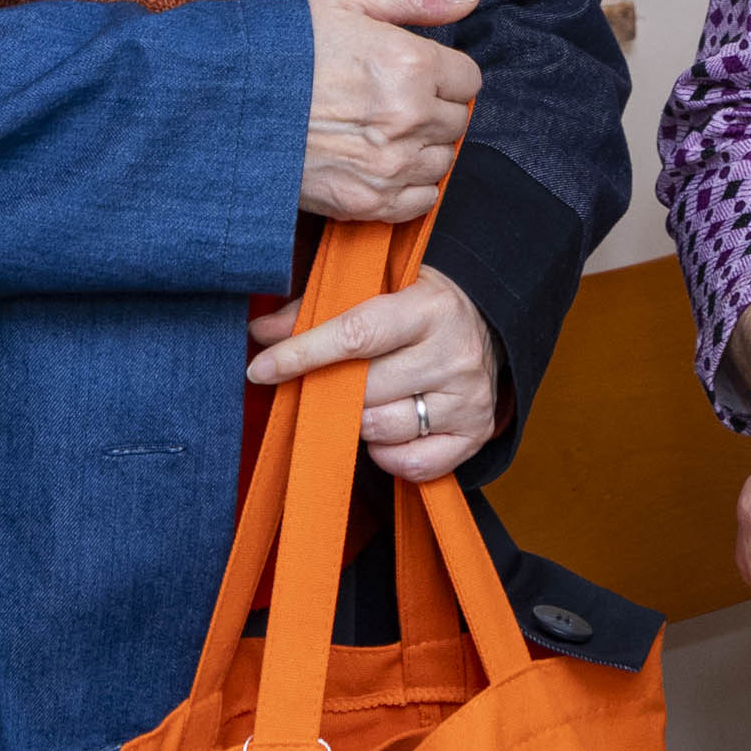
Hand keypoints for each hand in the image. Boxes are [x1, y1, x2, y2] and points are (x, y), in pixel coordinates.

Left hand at [248, 271, 502, 482]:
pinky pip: (416, 465)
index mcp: (429, 307)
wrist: (491, 318)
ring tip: (359, 401)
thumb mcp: (377, 285)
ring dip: (356, 421)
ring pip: (384, 429)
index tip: (260, 369)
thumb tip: (261, 334)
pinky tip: (383, 433)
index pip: (356, 335)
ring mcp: (469, 398)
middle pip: (365, 390)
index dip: (302, 354)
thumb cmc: (419, 300)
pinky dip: (388, 456)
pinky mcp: (476, 433)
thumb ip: (318, 304)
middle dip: (330, 391)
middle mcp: (455, 353)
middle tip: (322, 384)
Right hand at [298, 0, 480, 222]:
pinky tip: (377, 162)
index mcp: (409, 64)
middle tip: (390, 101)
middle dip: (433, 109)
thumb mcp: (346, 2)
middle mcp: (408, 117)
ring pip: (442, 161)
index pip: (469, 79)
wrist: (227, 107)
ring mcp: (390, 165)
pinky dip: (409, 186)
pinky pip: (422, 201)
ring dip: (421, 147)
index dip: (443, 74)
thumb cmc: (284, 49)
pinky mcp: (370, 203)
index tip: (415, 74)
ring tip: (379, 130)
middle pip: (458, 121)